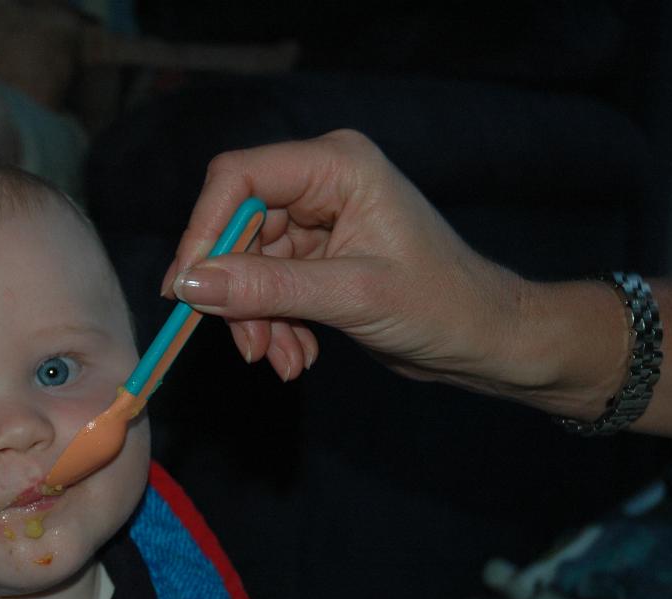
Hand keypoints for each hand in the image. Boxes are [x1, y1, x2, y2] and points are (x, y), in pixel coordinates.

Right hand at [161, 129, 535, 396]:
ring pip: (246, 265)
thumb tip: (189, 283)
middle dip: (235, 292)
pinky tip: (298, 357)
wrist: (486, 341)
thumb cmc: (441, 307)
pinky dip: (273, 324)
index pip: (237, 179)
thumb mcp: (351, 297)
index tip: (186, 290)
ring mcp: (317, 220)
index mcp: (337, 164)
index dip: (203, 231)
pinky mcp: (316, 256)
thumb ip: (267, 287)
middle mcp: (321, 182)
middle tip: (248, 348)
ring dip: (255, 319)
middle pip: (236, 228)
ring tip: (282, 361)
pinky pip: (266, 286)